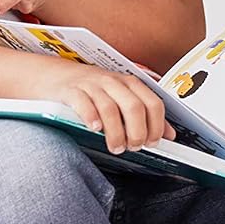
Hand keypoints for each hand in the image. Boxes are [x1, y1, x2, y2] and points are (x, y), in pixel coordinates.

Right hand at [48, 64, 177, 154]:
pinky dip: (91, 118)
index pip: (153, 103)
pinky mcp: (71, 91)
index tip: (152, 142)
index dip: (156, 126)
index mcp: (129, 84)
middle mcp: (112, 82)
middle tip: (132, 147)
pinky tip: (94, 130)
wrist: (55, 76)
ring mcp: (91, 85)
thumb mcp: (121, 97)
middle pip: (133, 107)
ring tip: (116, 147)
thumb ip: (145, 114)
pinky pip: (83, 103)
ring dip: (115, 133)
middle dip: (137, 132)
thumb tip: (169, 134)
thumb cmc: (91, 89)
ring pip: (110, 108)